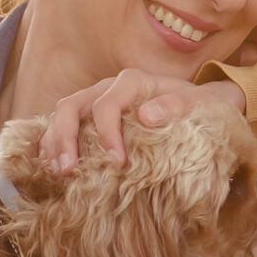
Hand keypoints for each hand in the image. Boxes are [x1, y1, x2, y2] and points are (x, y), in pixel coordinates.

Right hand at [39, 71, 246, 172]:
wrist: (204, 105)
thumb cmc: (203, 106)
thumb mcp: (204, 102)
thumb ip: (178, 105)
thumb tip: (146, 116)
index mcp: (132, 82)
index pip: (106, 105)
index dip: (106, 134)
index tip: (117, 163)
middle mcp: (108, 88)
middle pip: (71, 106)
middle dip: (64, 138)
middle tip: (67, 171)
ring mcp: (96, 102)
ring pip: (61, 115)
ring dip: (53, 143)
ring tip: (56, 173)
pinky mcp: (92, 120)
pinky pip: (63, 128)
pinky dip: (54, 146)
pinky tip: (51, 169)